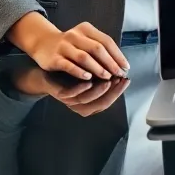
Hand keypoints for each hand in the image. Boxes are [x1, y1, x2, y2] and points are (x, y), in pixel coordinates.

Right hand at [8, 13, 128, 80]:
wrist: (43, 43)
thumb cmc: (70, 45)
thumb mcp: (85, 40)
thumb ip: (99, 47)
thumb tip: (120, 63)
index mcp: (86, 29)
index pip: (106, 41)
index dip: (117, 54)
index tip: (125, 66)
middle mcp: (75, 35)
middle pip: (97, 48)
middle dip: (110, 62)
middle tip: (118, 74)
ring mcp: (63, 46)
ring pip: (84, 57)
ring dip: (98, 68)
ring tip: (107, 77)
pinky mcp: (54, 58)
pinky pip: (68, 65)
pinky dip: (79, 71)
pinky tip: (88, 78)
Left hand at [10, 67, 129, 116]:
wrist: (47, 70)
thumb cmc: (72, 71)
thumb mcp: (90, 73)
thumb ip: (103, 75)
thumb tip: (123, 70)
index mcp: (89, 102)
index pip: (108, 101)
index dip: (118, 92)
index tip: (126, 79)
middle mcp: (80, 105)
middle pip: (99, 104)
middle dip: (112, 93)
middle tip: (121, 80)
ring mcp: (69, 100)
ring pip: (85, 101)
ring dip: (98, 92)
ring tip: (108, 80)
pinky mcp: (58, 94)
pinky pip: (70, 95)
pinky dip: (80, 89)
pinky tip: (89, 81)